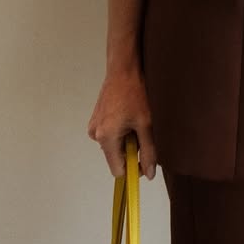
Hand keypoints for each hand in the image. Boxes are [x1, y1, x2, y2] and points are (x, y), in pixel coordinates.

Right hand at [87, 65, 157, 179]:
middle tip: (143, 131)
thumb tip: (149, 173)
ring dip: (127, 140)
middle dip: (131, 150)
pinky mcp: (96, 119)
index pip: (117, 170)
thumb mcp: (146, 124)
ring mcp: (94, 126)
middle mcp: (95, 134)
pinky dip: (121, 131)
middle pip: (115, 157)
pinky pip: (110, 135)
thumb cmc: (135, 93)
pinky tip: (129, 116)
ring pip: (114, 146)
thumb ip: (149, 151)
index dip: (132, 169)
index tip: (145, 160)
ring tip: (136, 121)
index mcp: (106, 137)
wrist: (123, 69)